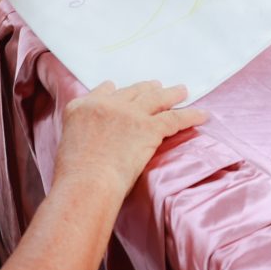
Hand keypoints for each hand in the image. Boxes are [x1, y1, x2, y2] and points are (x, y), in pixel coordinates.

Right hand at [57, 79, 207, 197]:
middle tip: (156, 87)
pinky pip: (174, 117)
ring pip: (155, 98)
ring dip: (171, 94)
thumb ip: (82, 135)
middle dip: (146, 89)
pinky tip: (202, 115)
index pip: (103, 91)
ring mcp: (128, 113)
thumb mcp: (68, 146)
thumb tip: (93, 144)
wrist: (86, 182)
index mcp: (81, 107)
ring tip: (182, 91)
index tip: (120, 89)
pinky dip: (190, 115)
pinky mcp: (148, 127)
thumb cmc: (73, 176)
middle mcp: (106, 104)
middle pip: (132, 91)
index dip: (115, 91)